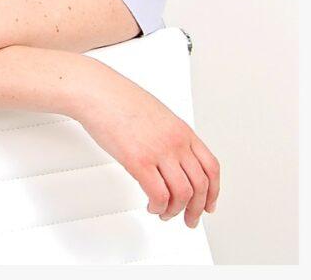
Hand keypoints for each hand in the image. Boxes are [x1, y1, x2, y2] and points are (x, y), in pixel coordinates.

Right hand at [73, 57, 219, 227]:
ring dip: (175, 211)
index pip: (211, 167)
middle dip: (196, 209)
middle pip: (200, 186)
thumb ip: (170, 136)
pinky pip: (159, 196)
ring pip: (182, 194)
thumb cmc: (119, 99)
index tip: (208, 205)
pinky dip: (158, 208)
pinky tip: (151, 206)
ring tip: (165, 213)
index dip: (213, 192)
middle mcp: (175, 141)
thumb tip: (172, 159)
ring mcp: (159, 151)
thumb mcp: (157, 114)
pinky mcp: (138, 161)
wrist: (97, 91)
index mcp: (182, 130)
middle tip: (190, 219)